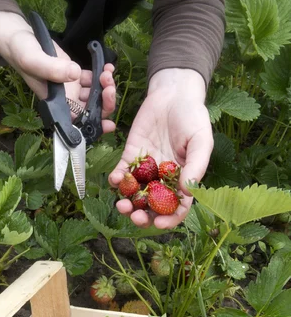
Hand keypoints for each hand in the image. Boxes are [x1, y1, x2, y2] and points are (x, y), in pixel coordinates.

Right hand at [0, 12, 115, 131]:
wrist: (19, 38)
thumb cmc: (21, 53)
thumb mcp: (33, 60)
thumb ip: (51, 69)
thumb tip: (75, 74)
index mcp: (56, 104)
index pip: (77, 122)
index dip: (94, 125)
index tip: (108, 122)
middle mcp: (65, 100)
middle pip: (91, 111)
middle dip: (105, 103)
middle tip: (109, 87)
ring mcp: (71, 88)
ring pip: (94, 95)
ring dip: (105, 87)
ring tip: (107, 72)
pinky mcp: (75, 74)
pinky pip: (93, 80)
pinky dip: (103, 75)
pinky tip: (107, 66)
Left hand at [108, 68, 213, 228]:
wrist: (173, 94)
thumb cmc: (193, 118)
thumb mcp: (201, 141)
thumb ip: (195, 166)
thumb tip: (187, 193)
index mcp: (183, 180)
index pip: (177, 208)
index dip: (168, 219)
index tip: (158, 223)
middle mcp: (163, 179)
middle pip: (151, 206)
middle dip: (142, 215)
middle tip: (134, 216)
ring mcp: (146, 169)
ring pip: (134, 194)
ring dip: (126, 203)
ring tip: (121, 205)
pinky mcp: (131, 156)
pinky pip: (122, 173)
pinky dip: (117, 179)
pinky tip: (115, 180)